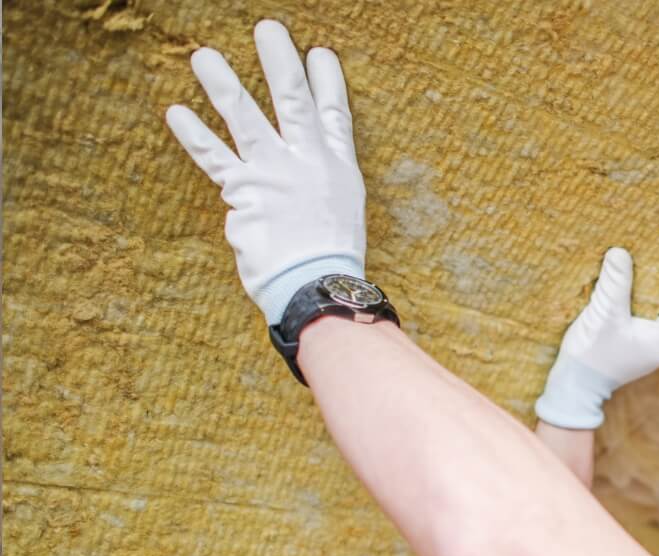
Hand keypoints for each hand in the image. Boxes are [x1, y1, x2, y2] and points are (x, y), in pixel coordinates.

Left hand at [165, 20, 364, 325]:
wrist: (316, 283)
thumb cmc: (332, 259)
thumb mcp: (343, 213)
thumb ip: (322, 185)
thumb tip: (301, 174)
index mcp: (338, 168)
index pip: (333, 114)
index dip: (327, 82)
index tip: (319, 52)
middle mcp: (307, 162)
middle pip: (292, 101)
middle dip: (279, 62)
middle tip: (267, 30)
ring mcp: (273, 173)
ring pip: (245, 118)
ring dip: (223, 84)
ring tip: (204, 57)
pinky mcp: (243, 192)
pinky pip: (214, 156)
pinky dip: (194, 134)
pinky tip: (176, 110)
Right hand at [534, 248, 658, 429]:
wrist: (573, 388)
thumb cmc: (592, 355)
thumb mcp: (605, 314)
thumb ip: (616, 282)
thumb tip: (620, 252)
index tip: (646, 255)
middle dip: (649, 281)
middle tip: (633, 259)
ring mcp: (655, 348)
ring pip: (652, 308)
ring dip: (637, 292)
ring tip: (623, 272)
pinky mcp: (640, 348)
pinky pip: (641, 318)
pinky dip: (631, 305)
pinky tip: (616, 292)